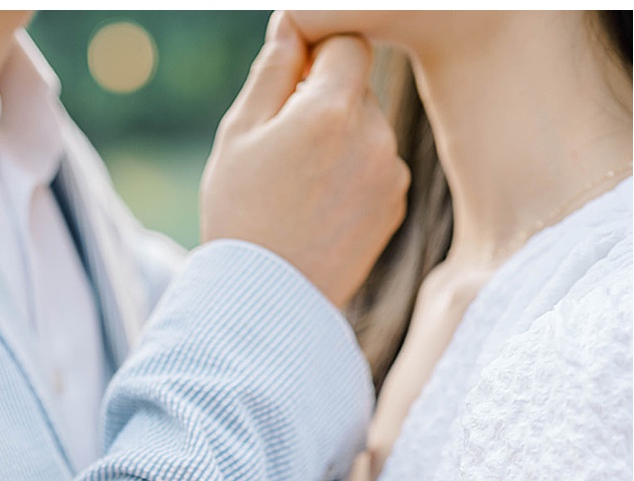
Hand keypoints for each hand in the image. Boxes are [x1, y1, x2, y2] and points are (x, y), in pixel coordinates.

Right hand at [200, 11, 407, 308]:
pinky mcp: (396, 205)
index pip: (347, 43)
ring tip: (296, 189)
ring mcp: (391, 172)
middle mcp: (375, 134)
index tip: (290, 83)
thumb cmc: (239, 215)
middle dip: (325, 103)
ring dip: (340, 142)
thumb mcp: (237, 135)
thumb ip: (272, 72)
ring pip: (368, 130)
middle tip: (281, 150)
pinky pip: (377, 168)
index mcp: (332, 108)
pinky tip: (317, 210)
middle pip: (357, 88)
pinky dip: (353, 178)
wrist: (264, 300)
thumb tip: (292, 26)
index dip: (316, 57)